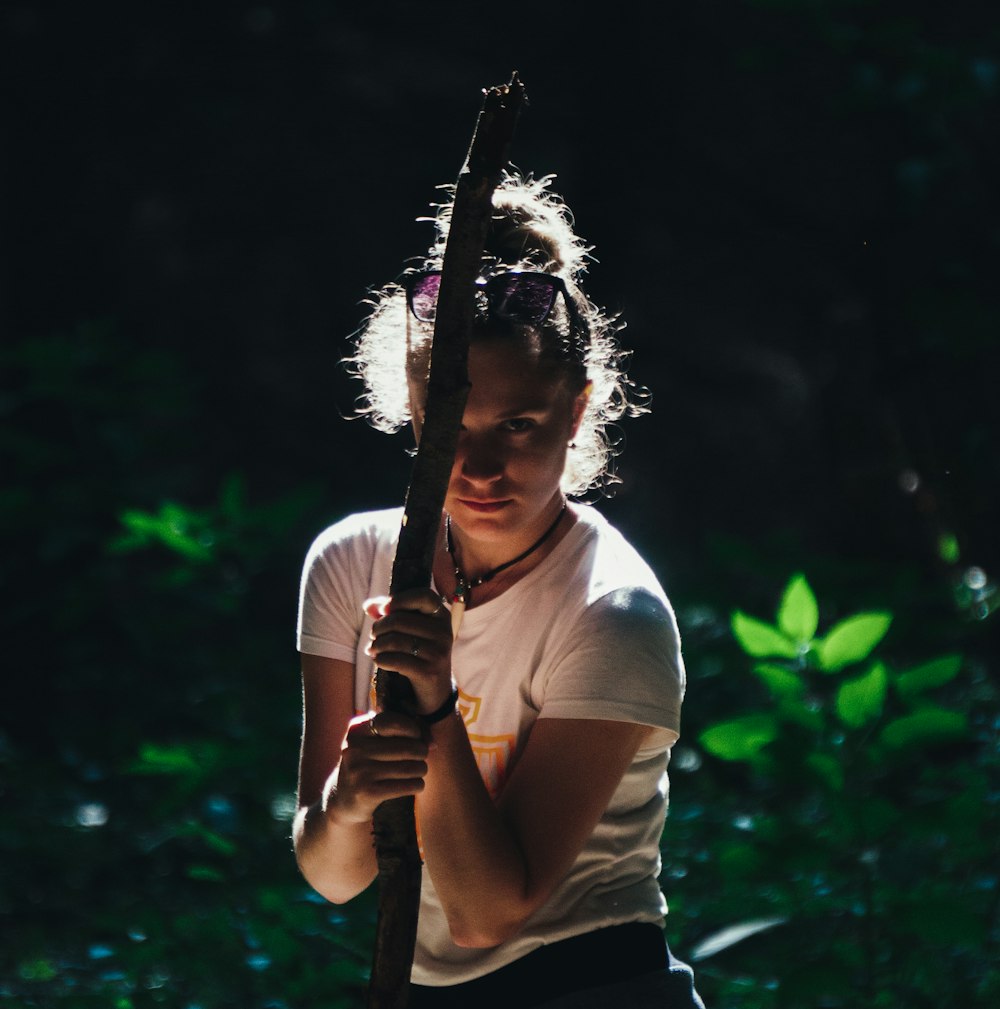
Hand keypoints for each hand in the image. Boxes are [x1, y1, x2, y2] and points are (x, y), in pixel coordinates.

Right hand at [328, 712, 428, 824]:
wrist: (344, 800)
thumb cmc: (369, 765)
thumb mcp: (373, 744)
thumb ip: (401, 735)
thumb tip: (432, 744)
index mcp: (356, 730)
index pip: (391, 721)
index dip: (411, 728)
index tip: (417, 736)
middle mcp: (354, 749)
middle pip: (405, 747)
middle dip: (421, 751)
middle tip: (423, 756)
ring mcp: (359, 772)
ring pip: (408, 767)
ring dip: (421, 769)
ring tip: (421, 769)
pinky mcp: (366, 793)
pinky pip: (405, 786)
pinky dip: (417, 784)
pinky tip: (417, 784)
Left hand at [365, 589, 454, 715]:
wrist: (435, 688)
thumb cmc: (418, 651)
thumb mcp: (410, 629)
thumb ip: (390, 613)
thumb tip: (369, 607)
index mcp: (441, 616)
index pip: (424, 596)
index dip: (400, 599)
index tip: (385, 609)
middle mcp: (444, 632)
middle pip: (399, 620)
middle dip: (378, 627)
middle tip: (373, 635)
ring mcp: (438, 652)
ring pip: (394, 640)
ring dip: (377, 645)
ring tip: (373, 648)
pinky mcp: (429, 671)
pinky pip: (395, 660)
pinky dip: (381, 660)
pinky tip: (378, 660)